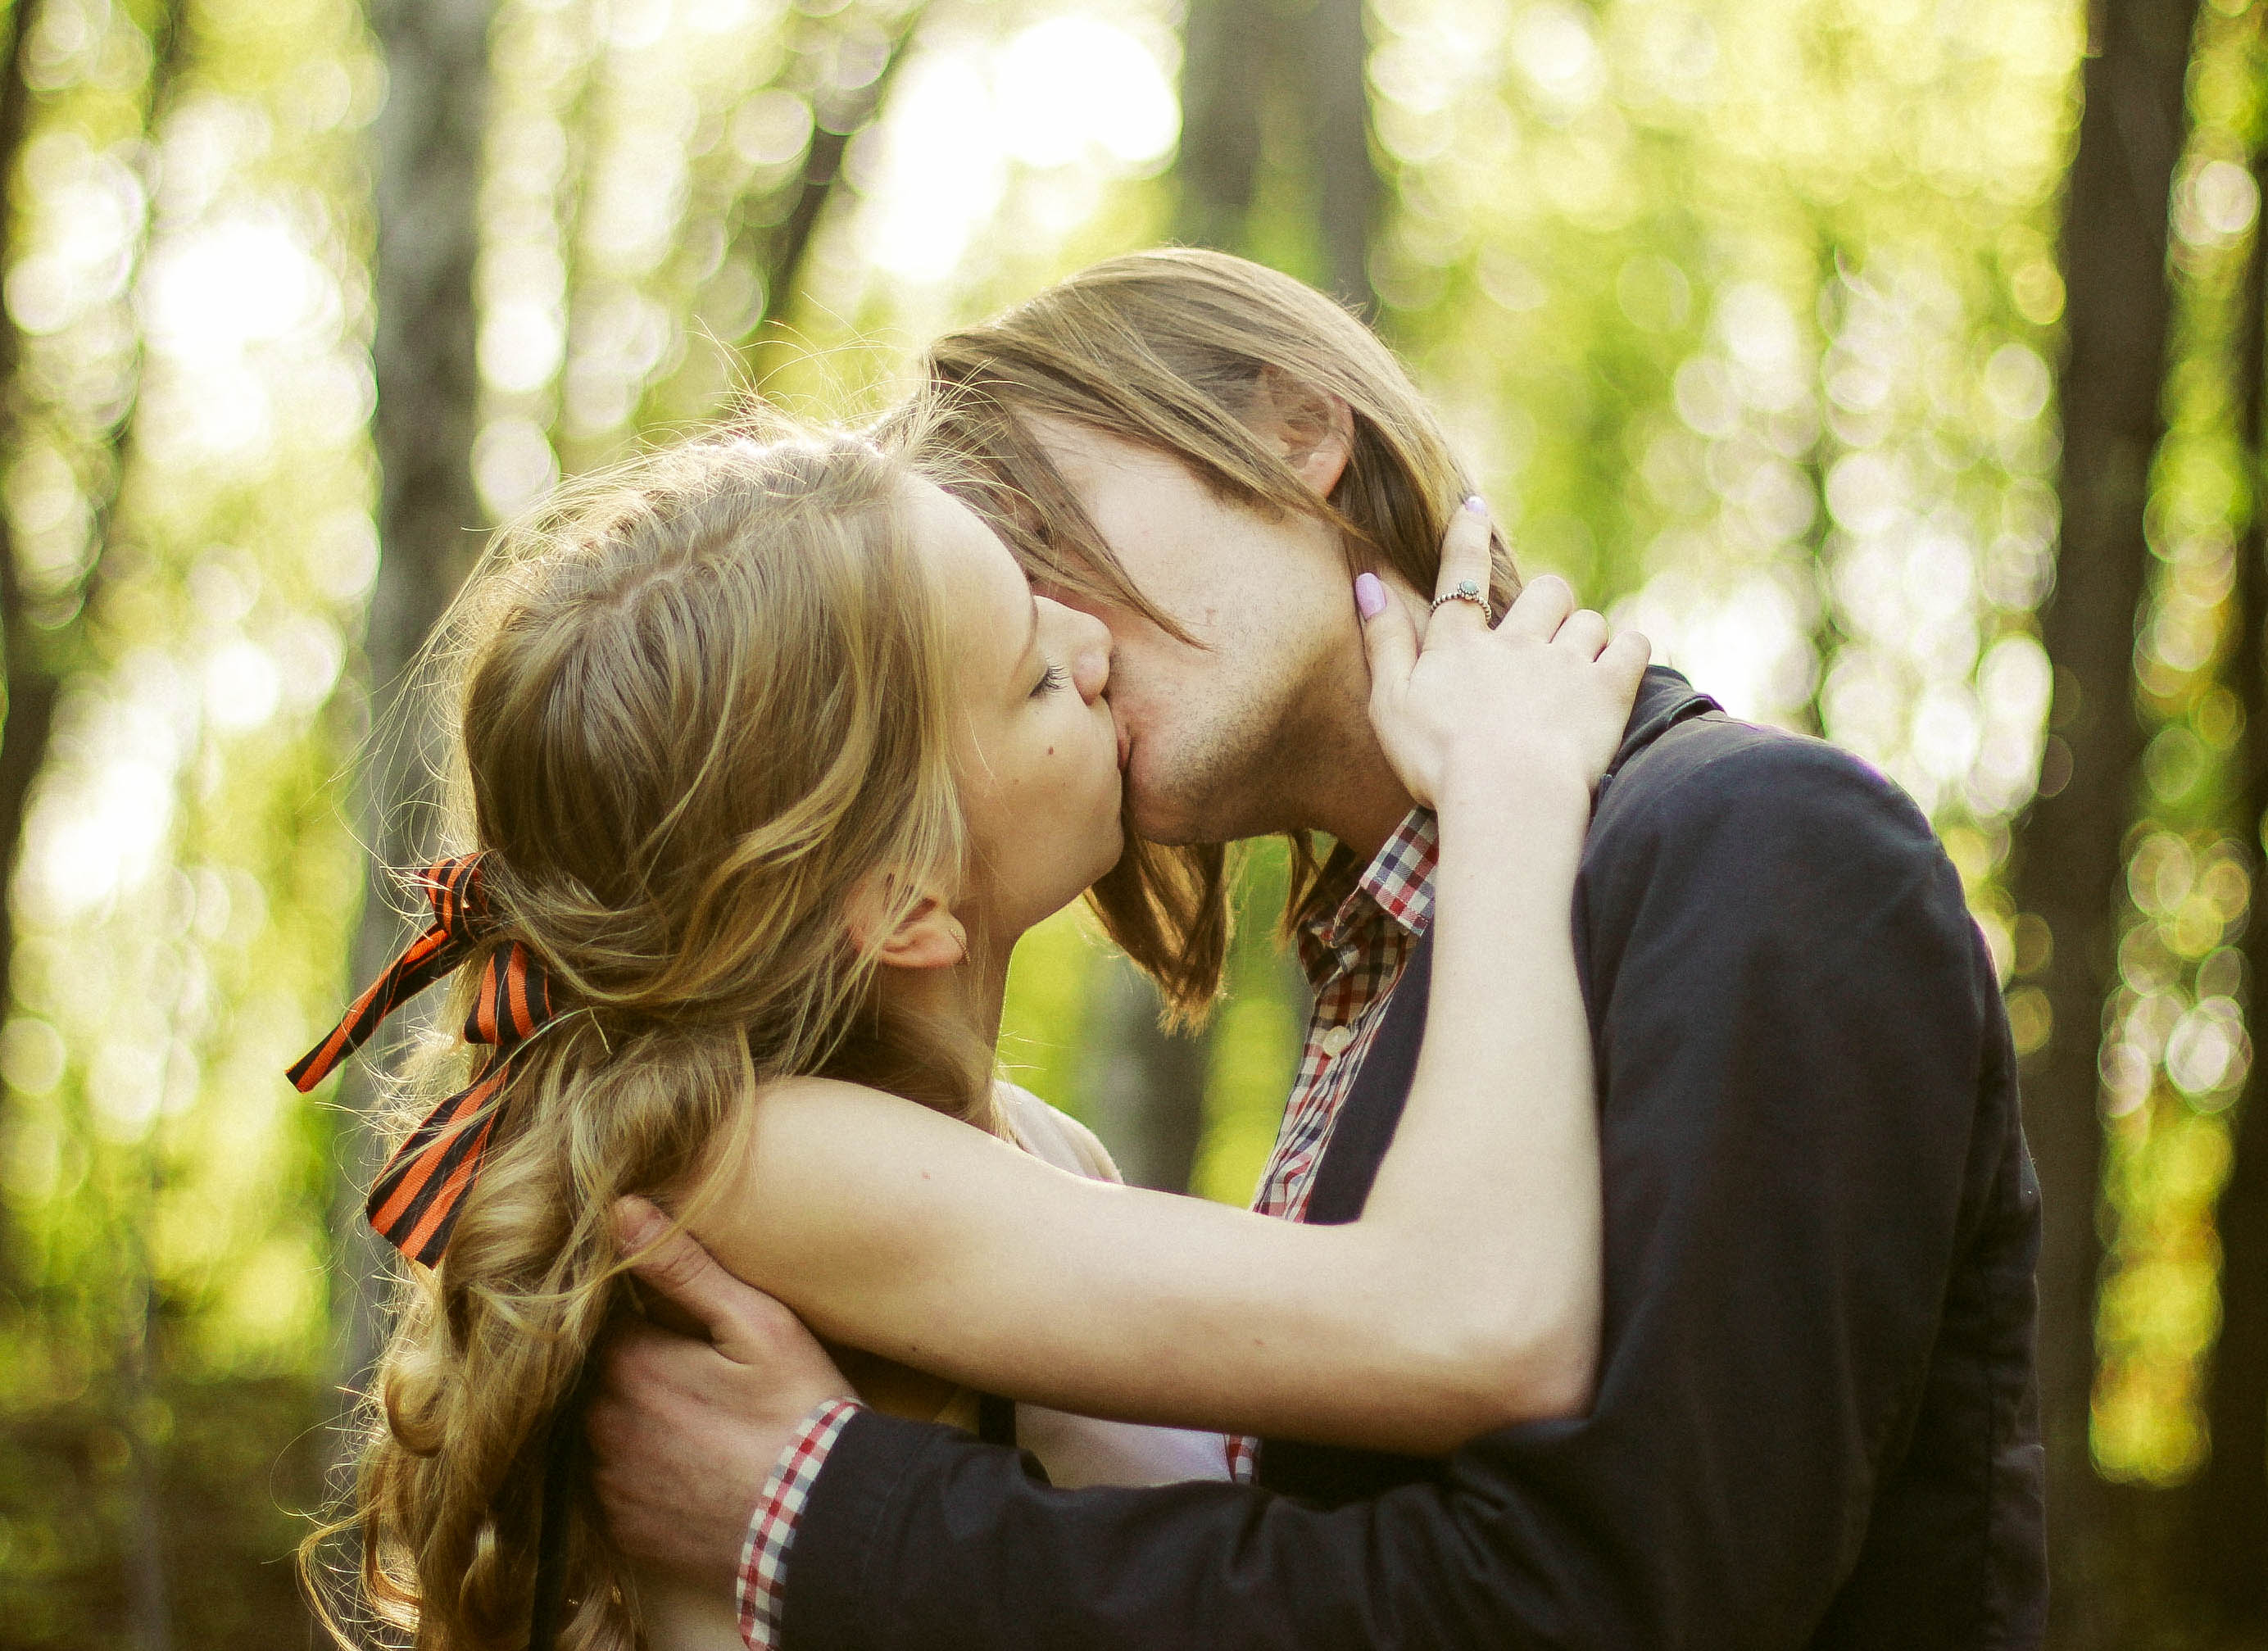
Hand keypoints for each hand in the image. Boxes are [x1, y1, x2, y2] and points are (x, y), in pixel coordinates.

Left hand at [586, 1197, 855, 1592]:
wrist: (822, 1518)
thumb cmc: (798, 1411)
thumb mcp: (758, 1323)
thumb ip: (683, 1267)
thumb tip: (619, 1209)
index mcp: (628, 1364)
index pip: (601, 1321)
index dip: (636, 1317)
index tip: (671, 1325)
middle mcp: (602, 1424)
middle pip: (595, 1377)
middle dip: (631, 1369)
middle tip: (688, 1374)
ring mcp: (609, 1482)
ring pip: (598, 1431)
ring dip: (628, 1421)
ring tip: (689, 1421)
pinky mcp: (624, 1528)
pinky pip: (609, 1486)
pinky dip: (635, 1471)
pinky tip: (682, 1465)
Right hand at [1356, 499, 1648, 810]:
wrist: (1507, 796)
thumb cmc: (1438, 761)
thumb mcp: (1390, 704)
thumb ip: (1383, 641)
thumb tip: (1368, 580)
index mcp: (1460, 646)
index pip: (1463, 574)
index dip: (1467, 537)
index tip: (1474, 508)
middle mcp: (1516, 642)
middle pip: (1546, 592)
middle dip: (1549, 606)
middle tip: (1543, 639)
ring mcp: (1566, 663)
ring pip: (1589, 621)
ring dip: (1585, 637)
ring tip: (1575, 671)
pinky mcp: (1608, 691)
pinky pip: (1632, 645)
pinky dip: (1629, 649)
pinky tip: (1621, 666)